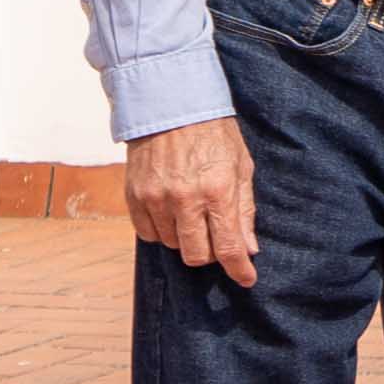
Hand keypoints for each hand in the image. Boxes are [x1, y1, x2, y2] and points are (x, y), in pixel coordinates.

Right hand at [124, 114, 261, 287]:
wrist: (170, 103)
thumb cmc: (213, 133)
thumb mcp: (241, 165)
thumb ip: (245, 209)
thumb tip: (249, 248)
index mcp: (217, 189)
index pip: (228, 246)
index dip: (239, 269)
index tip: (246, 279)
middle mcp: (185, 198)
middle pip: (196, 255)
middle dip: (210, 254)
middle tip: (215, 238)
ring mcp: (156, 198)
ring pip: (172, 245)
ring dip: (185, 238)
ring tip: (192, 213)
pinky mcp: (134, 196)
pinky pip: (148, 234)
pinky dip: (162, 230)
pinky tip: (170, 212)